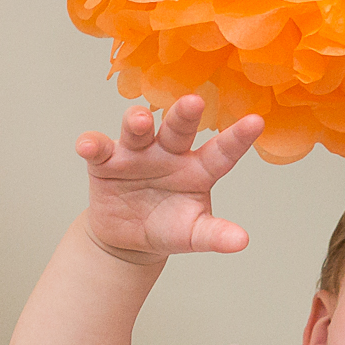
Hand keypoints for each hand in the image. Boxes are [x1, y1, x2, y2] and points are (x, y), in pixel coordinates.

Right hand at [78, 96, 265, 263]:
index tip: (256, 122)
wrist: (129, 240)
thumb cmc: (169, 228)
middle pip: (178, 129)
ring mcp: (137, 153)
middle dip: (184, 115)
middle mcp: (169, 152)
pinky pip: (99, 148)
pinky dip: (92, 144)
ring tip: (141, 121)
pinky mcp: (106, 161)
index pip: (222, 152)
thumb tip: (241, 241)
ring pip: (138, 130)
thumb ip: (215, 235)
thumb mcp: (193, 235)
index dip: (238, 138)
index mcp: (198, 169)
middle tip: (193, 102)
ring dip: (138, 122)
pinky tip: (87, 145)